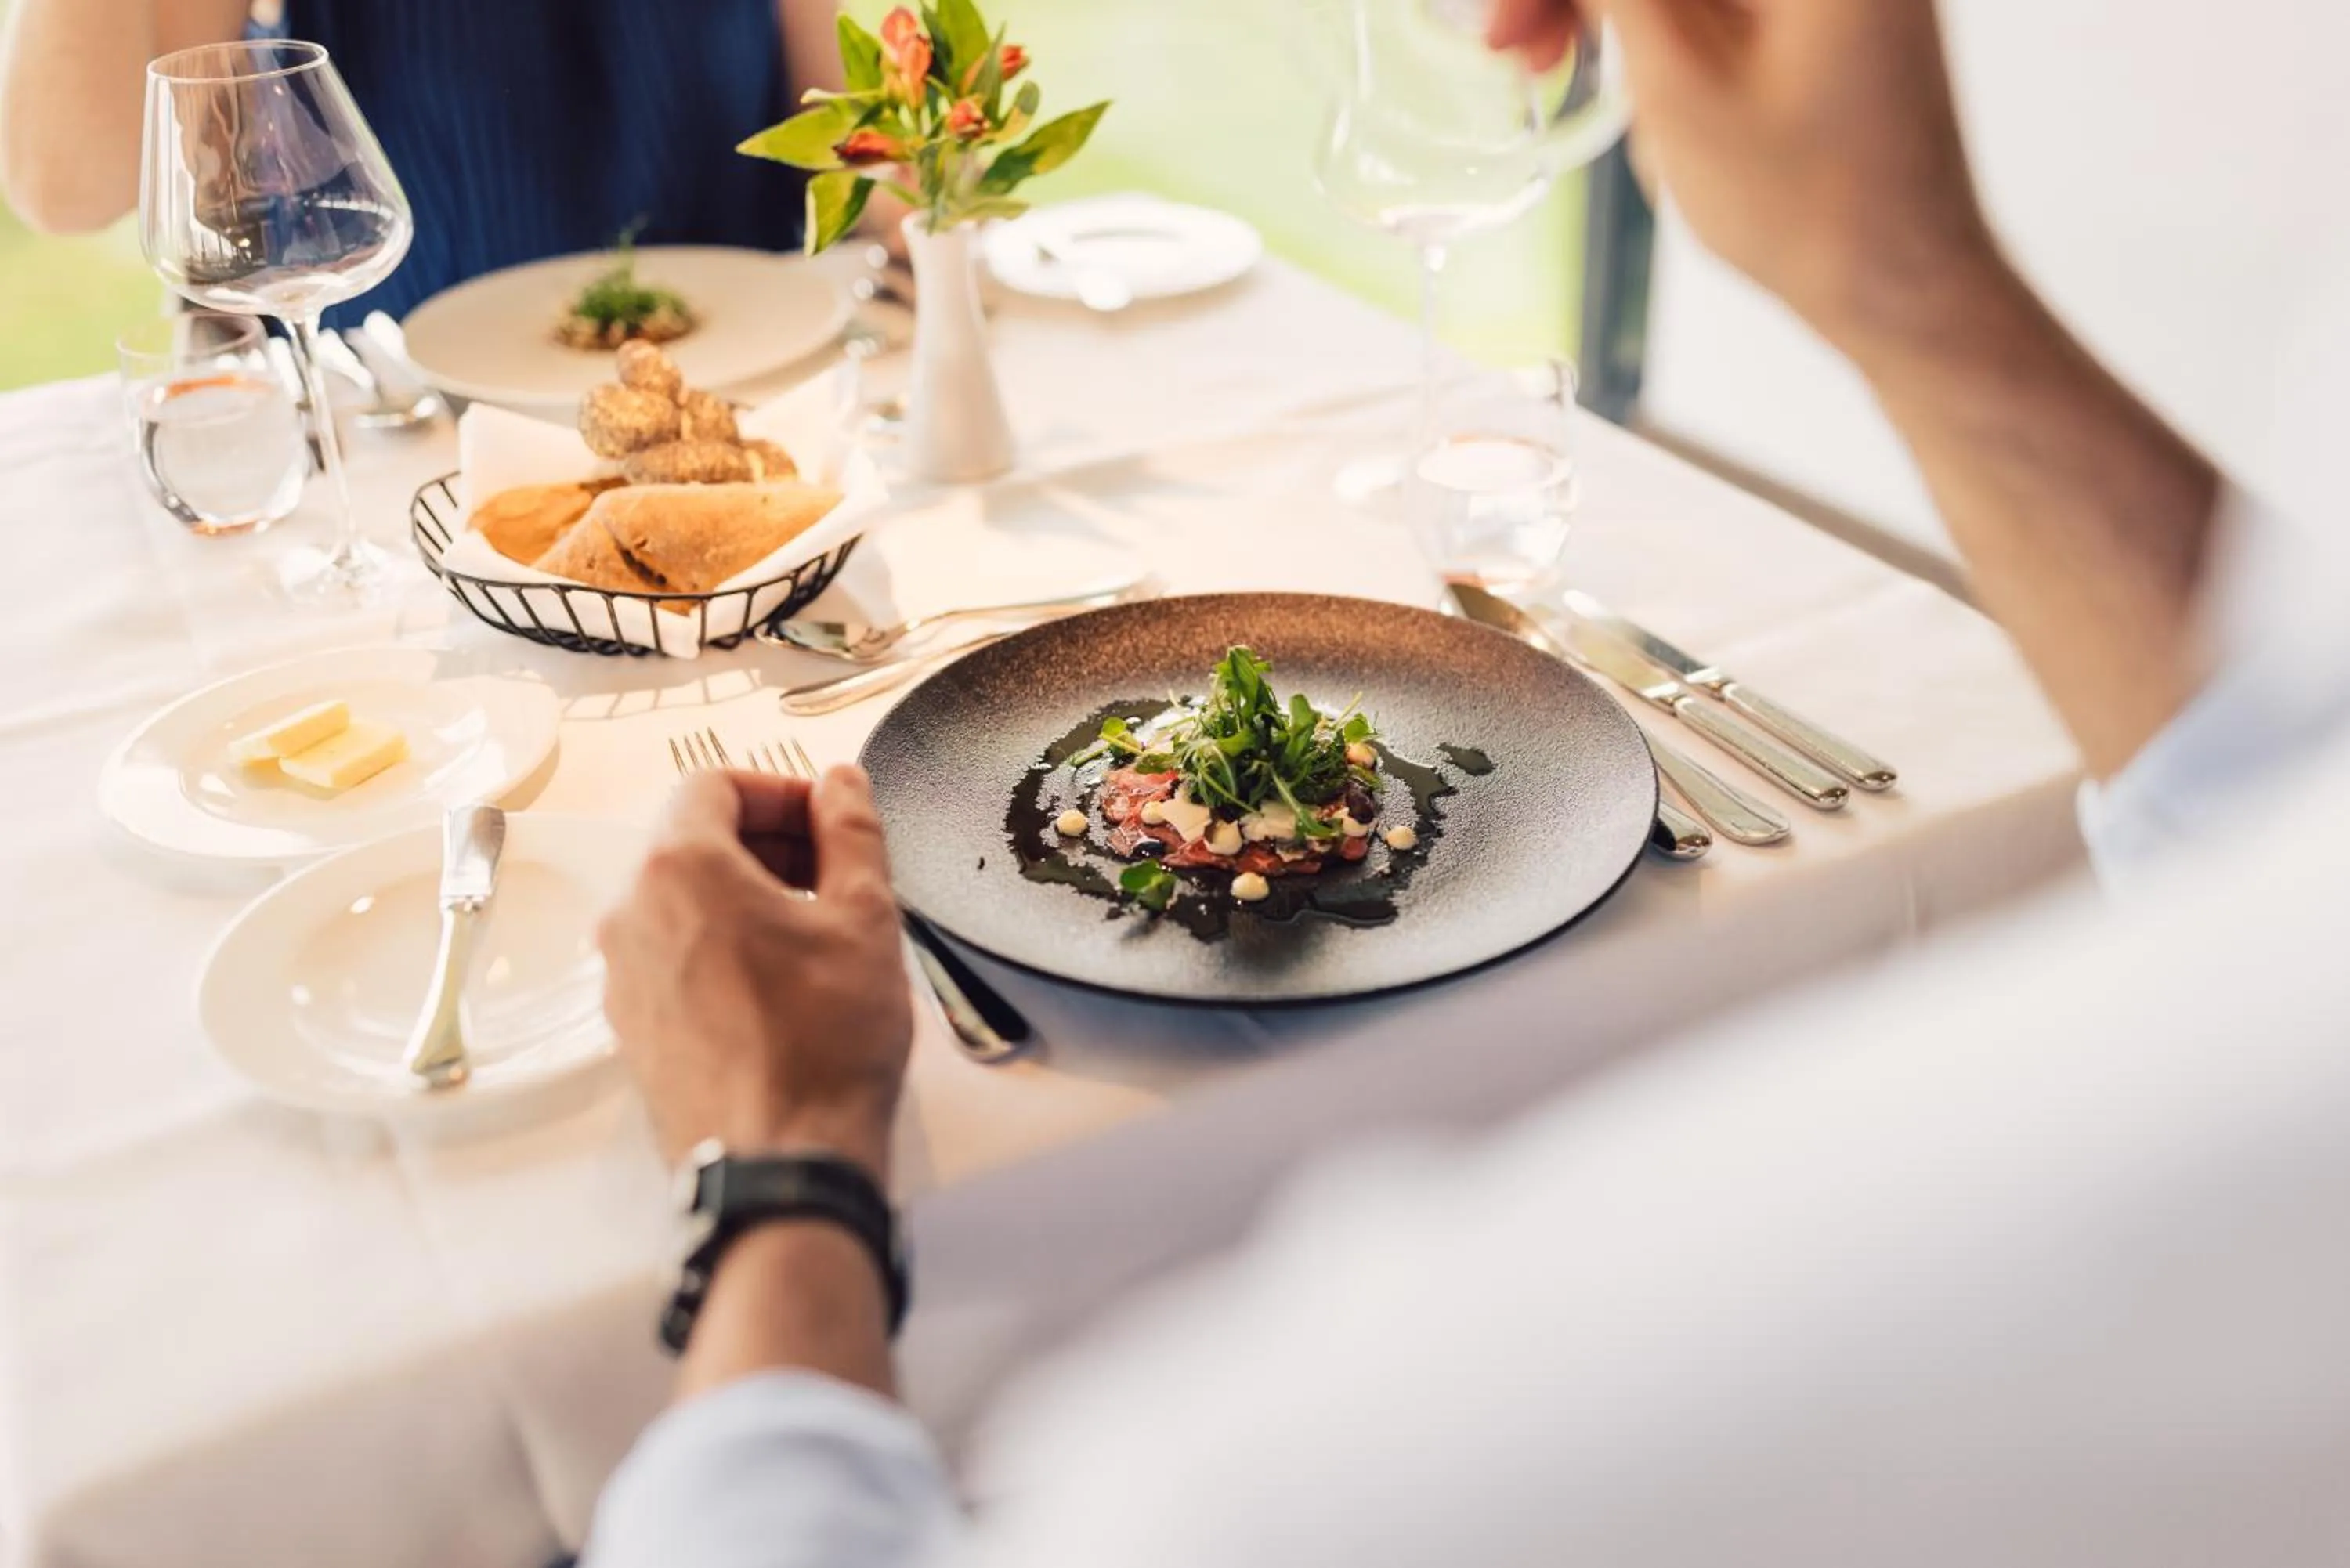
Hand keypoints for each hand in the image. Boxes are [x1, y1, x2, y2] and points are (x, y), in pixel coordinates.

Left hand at [599, 766, 912, 1178]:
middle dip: (767, 841)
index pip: (715, 784)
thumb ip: (851, 832)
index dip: (782, 791)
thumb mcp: (864, 919)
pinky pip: (672, 956)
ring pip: (681, 901)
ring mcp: (622, 975)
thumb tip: (841, 785)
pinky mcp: (631, 1027)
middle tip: (834, 872)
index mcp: (678, 868)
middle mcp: (630, 914)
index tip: (830, 819)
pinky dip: (721, 945)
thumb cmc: (823, 1044)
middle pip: (690, 840)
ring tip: (816, 933)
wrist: (779, 1165)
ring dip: (745, 894)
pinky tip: (782, 984)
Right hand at [1489, 0, 2003, 359]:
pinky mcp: (1827, 18)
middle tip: (1513, 48)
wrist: (1908, 288)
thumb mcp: (1679, 89)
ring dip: (1615, 15)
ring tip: (1556, 74)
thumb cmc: (1811, 209)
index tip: (1504, 23)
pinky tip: (1641, 93)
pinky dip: (1664, 32)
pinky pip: (1722, 7)